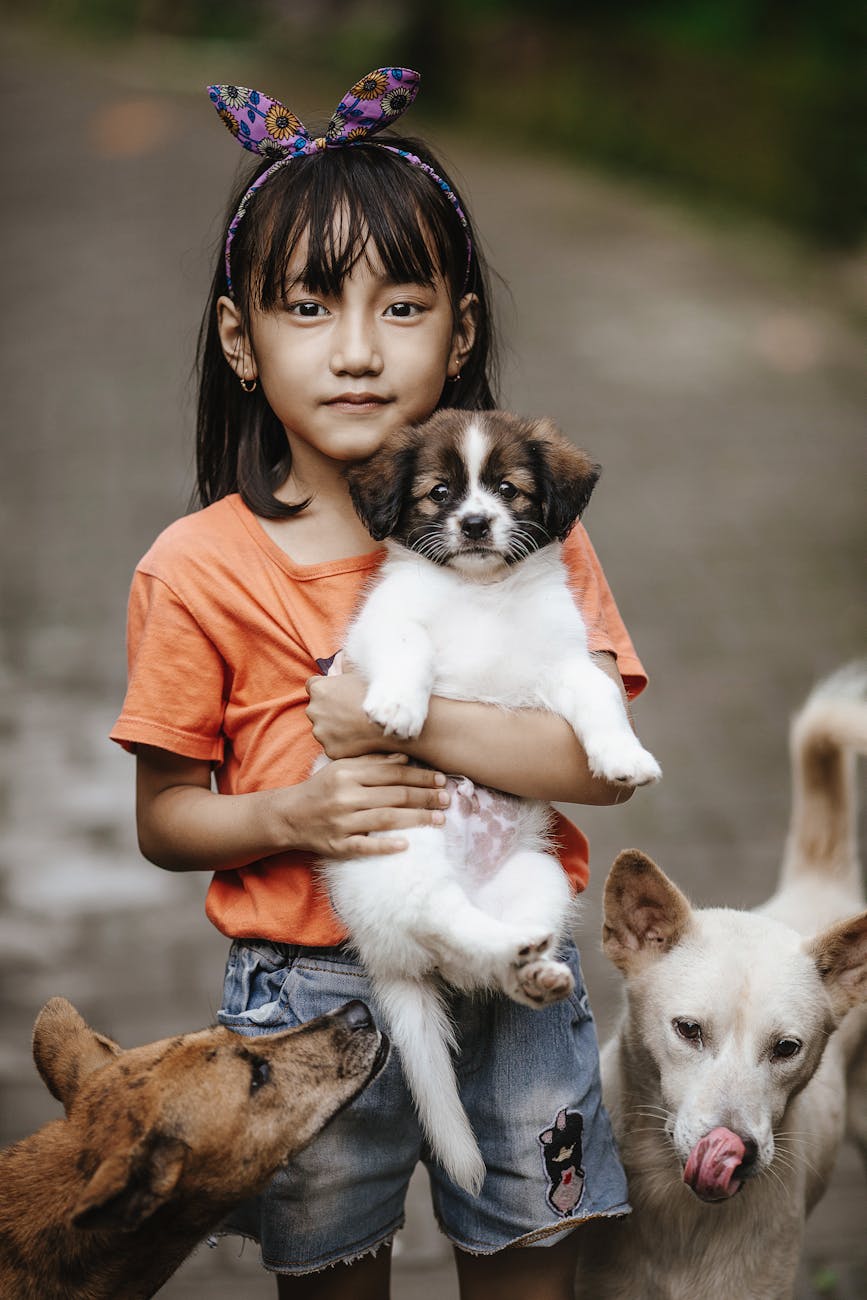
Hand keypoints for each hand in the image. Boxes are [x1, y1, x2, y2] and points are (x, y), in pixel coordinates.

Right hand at [277, 753, 449, 857]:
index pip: (391, 774)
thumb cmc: (321, 789)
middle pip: (393, 796)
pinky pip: (365, 846)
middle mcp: (345, 797)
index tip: (440, 780)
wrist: (288, 816)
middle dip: (425, 797)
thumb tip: (404, 758)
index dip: (419, 776)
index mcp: (347, 774)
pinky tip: (406, 846)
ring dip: (416, 820)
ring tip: (439, 820)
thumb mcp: (342, 769)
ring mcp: (341, 823)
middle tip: (447, 800)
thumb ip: (372, 763)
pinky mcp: (337, 845)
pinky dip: (385, 846)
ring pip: (385, 820)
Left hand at [306, 672, 395, 758]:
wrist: (388, 725)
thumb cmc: (376, 696)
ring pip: (322, 728)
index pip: (312, 686)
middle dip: (328, 709)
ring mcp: (320, 732)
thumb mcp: (360, 673)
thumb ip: (345, 665)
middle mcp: (313, 710)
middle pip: (316, 708)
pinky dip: (341, 744)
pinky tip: (357, 739)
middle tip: (349, 710)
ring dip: (333, 728)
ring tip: (354, 726)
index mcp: (319, 689)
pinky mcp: (329, 749)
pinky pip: (332, 745)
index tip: (337, 693)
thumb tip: (342, 656)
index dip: (325, 689)